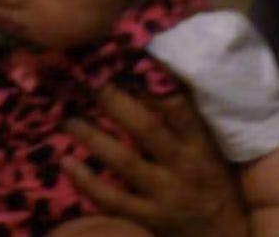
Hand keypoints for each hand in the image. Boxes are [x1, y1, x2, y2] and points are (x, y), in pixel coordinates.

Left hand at [61, 87, 247, 236]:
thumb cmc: (212, 184)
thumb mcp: (210, 150)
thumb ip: (185, 121)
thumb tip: (153, 77)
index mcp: (200, 145)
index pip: (179, 108)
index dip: (152, 83)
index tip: (125, 61)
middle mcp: (184, 166)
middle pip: (147, 129)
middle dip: (116, 103)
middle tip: (88, 83)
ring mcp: (165, 194)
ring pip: (125, 162)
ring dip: (93, 138)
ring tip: (68, 119)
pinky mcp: (148, 217)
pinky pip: (112, 199)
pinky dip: (87, 181)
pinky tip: (66, 162)